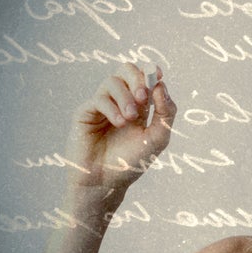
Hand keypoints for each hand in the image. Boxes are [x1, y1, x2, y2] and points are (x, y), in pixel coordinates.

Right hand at [66, 63, 176, 193]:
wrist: (106, 182)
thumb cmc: (132, 162)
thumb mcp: (159, 137)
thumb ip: (166, 112)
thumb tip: (161, 86)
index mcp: (140, 106)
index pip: (144, 77)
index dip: (151, 71)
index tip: (159, 74)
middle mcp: (120, 102)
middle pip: (126, 70)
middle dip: (137, 78)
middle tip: (143, 97)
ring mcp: (102, 105)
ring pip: (112, 81)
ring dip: (125, 97)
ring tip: (130, 118)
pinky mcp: (85, 112)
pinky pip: (99, 98)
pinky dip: (112, 107)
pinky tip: (119, 123)